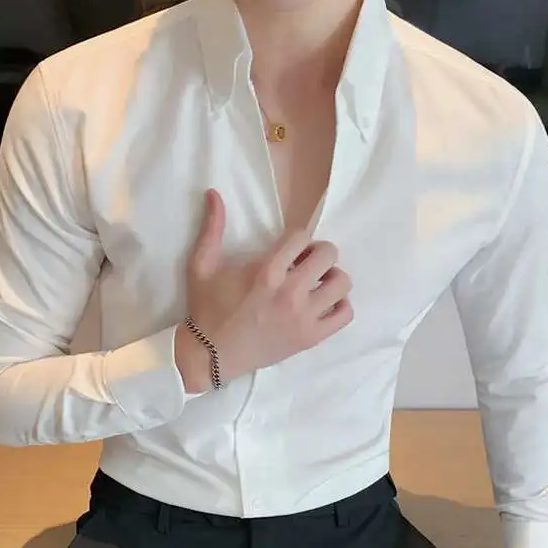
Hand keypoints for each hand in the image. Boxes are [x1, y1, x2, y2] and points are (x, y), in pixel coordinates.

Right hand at [177, 189, 353, 391]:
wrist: (211, 355)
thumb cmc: (207, 309)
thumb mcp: (202, 265)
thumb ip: (211, 227)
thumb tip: (213, 192)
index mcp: (266, 272)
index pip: (302, 236)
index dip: (297, 238)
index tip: (289, 250)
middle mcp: (290, 293)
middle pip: (329, 255)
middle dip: (318, 253)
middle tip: (305, 264)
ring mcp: (304, 318)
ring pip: (342, 283)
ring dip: (332, 277)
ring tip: (316, 283)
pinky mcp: (310, 337)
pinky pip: (345, 314)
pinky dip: (340, 306)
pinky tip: (323, 304)